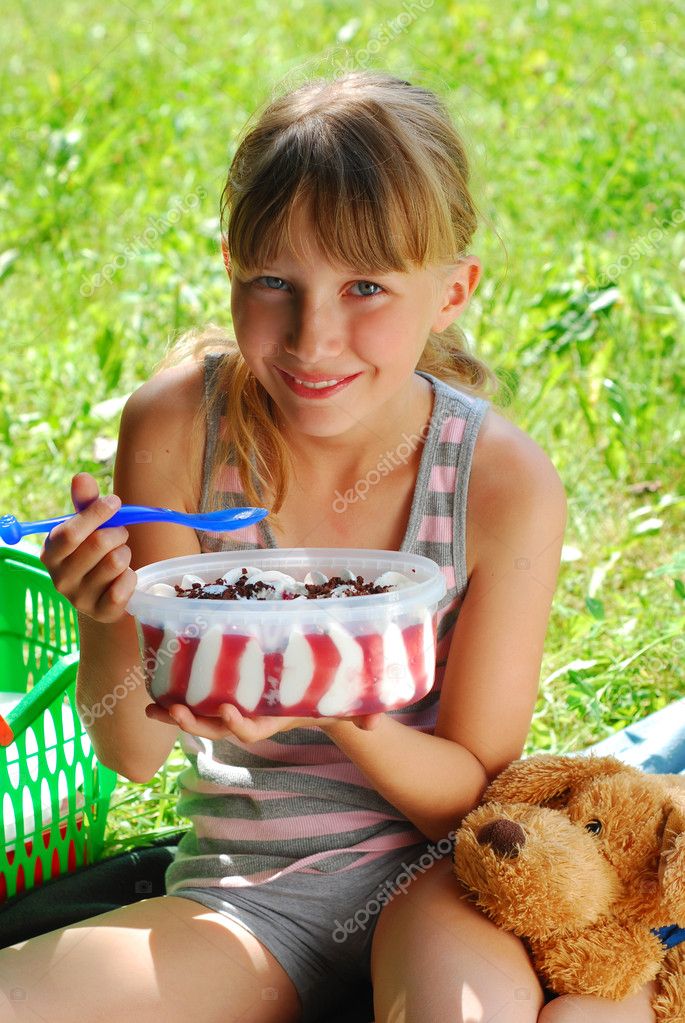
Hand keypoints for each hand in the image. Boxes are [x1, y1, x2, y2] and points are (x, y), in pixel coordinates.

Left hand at [145, 701, 383, 742]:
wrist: (317, 695)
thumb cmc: (331, 697)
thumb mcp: (347, 705)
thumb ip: (361, 714)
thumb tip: (373, 725)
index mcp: (275, 720)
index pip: (253, 731)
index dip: (238, 725)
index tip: (228, 710)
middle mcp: (253, 718)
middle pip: (218, 729)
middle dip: (195, 723)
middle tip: (173, 713)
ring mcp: (239, 708)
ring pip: (203, 719)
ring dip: (177, 715)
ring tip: (153, 709)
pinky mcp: (229, 694)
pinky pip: (200, 701)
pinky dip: (178, 699)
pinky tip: (156, 691)